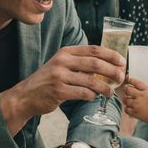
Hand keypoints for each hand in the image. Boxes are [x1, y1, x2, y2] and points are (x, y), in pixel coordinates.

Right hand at [0, 45, 125, 134]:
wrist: (26, 96)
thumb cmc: (48, 81)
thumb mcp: (61, 65)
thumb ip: (79, 62)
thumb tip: (106, 65)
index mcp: (66, 52)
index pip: (93, 50)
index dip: (110, 55)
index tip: (122, 61)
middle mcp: (62, 61)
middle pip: (95, 63)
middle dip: (111, 70)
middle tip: (121, 77)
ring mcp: (59, 76)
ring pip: (90, 80)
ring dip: (104, 87)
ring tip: (111, 92)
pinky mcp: (58, 91)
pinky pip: (82, 93)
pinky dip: (91, 96)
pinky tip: (94, 97)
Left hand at [122, 77, 147, 123]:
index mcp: (147, 89)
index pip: (135, 82)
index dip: (131, 79)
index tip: (129, 79)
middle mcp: (140, 95)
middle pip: (128, 89)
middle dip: (126, 89)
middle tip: (126, 89)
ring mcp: (137, 104)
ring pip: (126, 99)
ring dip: (126, 99)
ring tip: (127, 99)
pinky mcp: (136, 112)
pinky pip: (127, 109)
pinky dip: (127, 108)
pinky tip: (129, 108)